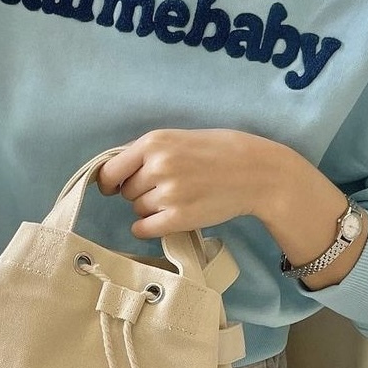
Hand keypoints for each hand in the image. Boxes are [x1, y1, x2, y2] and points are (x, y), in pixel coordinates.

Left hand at [97, 128, 286, 238]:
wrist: (257, 172)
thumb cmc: (220, 151)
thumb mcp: (180, 138)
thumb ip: (148, 152)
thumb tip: (115, 173)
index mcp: (154, 142)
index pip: (110, 170)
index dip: (110, 182)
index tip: (113, 188)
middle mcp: (158, 166)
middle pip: (126, 192)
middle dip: (141, 192)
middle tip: (168, 187)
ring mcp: (168, 193)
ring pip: (137, 210)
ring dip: (151, 209)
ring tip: (178, 198)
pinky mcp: (179, 218)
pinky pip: (144, 229)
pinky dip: (148, 228)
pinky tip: (163, 220)